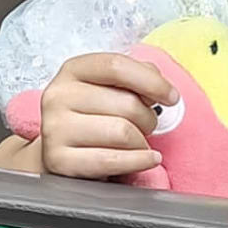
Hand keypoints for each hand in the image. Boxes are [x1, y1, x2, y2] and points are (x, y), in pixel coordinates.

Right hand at [37, 53, 175, 180]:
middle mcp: (58, 96)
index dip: (151, 81)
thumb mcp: (106, 88)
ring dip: (142, 142)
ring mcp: (55, 129)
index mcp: (72, 71)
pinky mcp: (60, 160)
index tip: (171, 96)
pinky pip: (112, 160)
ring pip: (123, 133)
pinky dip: (139, 161)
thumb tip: (160, 87)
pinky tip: (149, 159)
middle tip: (146, 126)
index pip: (116, 66)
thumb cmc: (90, 117)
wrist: (58, 151)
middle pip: (126, 104)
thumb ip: (135, 77)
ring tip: (137, 143)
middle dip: (148, 119)